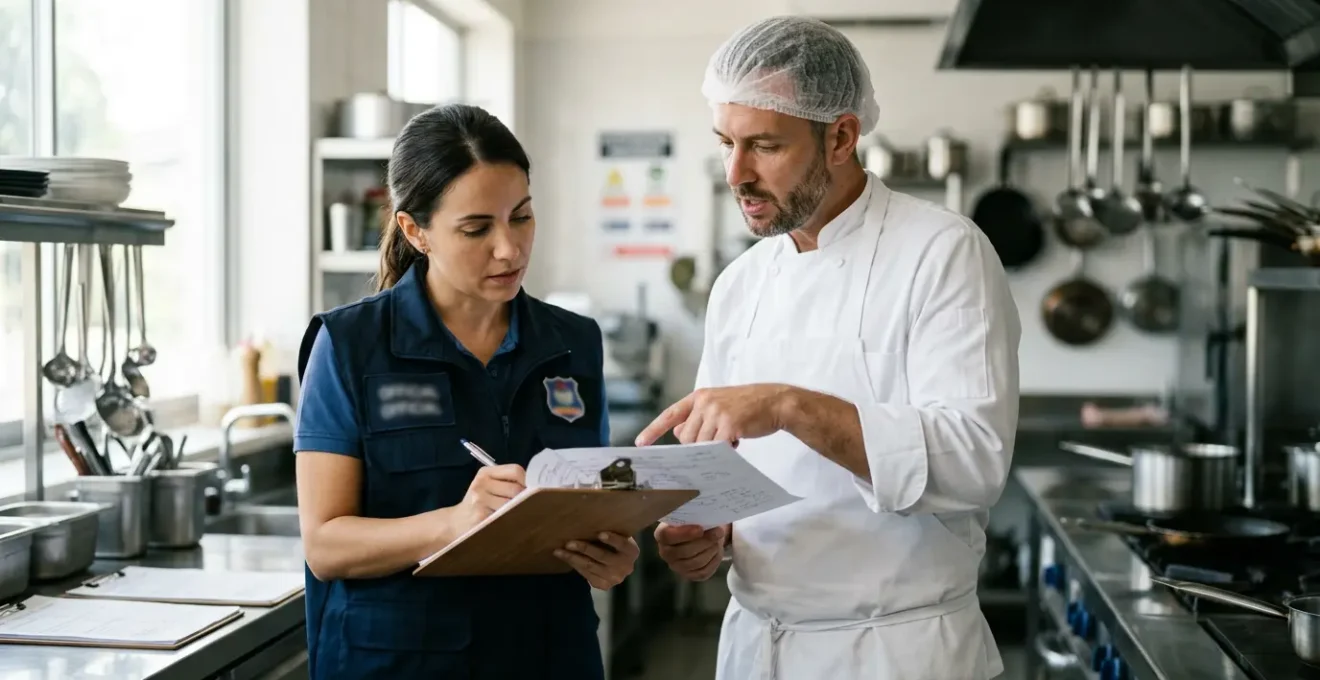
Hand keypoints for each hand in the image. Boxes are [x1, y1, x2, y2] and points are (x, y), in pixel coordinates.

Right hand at [453, 464, 524, 530]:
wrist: (454, 522)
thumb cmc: (477, 503)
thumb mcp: (487, 486)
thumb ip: (507, 482)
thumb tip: (535, 487)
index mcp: (485, 473)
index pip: (515, 470)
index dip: (527, 481)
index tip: (530, 490)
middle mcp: (481, 484)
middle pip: (516, 489)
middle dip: (524, 499)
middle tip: (525, 506)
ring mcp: (480, 500)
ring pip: (512, 504)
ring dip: (518, 511)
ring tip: (514, 515)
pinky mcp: (481, 517)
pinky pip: (505, 517)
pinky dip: (510, 520)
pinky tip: (507, 522)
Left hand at [555, 532, 638, 589]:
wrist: (618, 565)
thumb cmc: (614, 542)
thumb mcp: (619, 535)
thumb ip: (611, 528)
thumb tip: (591, 514)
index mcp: (632, 552)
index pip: (623, 544)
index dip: (612, 539)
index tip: (600, 533)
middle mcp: (626, 567)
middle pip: (602, 556)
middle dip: (584, 548)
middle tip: (569, 542)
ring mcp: (614, 578)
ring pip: (590, 566)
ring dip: (572, 557)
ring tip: (559, 550)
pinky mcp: (603, 585)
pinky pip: (585, 574)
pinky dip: (574, 564)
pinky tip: (564, 557)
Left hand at [635, 384, 793, 445]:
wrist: (776, 401)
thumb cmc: (748, 406)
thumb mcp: (719, 406)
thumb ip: (698, 418)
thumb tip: (678, 434)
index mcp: (700, 396)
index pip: (670, 414)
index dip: (653, 429)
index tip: (640, 443)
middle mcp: (705, 402)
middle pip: (686, 437)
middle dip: (697, 447)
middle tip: (717, 441)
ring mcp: (717, 412)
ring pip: (700, 445)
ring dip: (713, 449)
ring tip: (731, 438)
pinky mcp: (730, 423)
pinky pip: (717, 447)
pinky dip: (725, 450)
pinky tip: (736, 442)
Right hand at [655, 522, 727, 581]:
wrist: (703, 534)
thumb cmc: (696, 522)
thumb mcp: (694, 516)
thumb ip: (695, 518)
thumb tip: (708, 522)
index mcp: (662, 535)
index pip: (667, 536)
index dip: (684, 534)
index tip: (700, 529)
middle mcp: (665, 553)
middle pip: (683, 552)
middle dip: (704, 542)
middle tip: (718, 532)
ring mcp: (677, 566)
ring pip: (695, 562)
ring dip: (711, 550)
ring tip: (718, 540)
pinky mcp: (689, 575)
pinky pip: (702, 572)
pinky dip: (713, 561)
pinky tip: (716, 551)